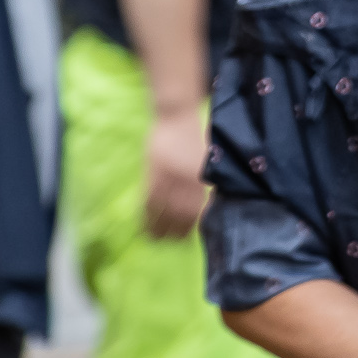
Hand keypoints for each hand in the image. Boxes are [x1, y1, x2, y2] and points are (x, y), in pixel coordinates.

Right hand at [144, 106, 209, 238]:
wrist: (176, 114)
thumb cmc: (196, 138)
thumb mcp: (208, 158)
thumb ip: (209, 180)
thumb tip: (212, 204)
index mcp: (200, 174)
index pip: (197, 207)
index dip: (195, 223)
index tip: (194, 235)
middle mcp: (183, 176)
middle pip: (179, 211)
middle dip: (178, 230)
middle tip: (177, 242)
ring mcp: (165, 174)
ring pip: (162, 207)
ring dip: (159, 227)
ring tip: (159, 241)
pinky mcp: (151, 171)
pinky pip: (147, 198)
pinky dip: (146, 214)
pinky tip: (145, 225)